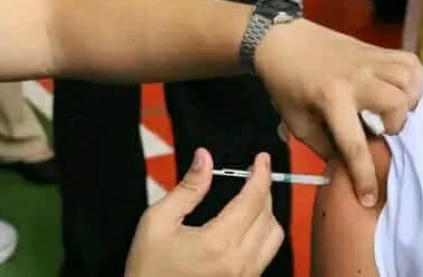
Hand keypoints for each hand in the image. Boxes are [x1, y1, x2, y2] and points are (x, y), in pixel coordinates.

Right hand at [126, 149, 283, 276]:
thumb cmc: (148, 268)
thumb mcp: (158, 221)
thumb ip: (187, 188)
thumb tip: (204, 158)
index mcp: (218, 243)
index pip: (253, 200)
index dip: (261, 174)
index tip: (262, 159)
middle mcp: (238, 262)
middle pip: (268, 216)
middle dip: (263, 190)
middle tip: (253, 174)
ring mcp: (244, 276)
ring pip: (274, 237)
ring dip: (267, 213)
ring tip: (251, 199)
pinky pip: (266, 255)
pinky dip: (263, 234)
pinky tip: (246, 225)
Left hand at [255, 19, 421, 207]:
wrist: (281, 42)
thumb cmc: (286, 85)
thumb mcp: (297, 122)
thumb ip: (324, 146)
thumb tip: (350, 167)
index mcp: (330, 99)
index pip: (354, 144)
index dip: (364, 176)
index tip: (369, 197)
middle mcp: (355, 78)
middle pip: (396, 102)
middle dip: (397, 124)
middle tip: (384, 129)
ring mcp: (368, 60)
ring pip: (408, 78)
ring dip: (409, 100)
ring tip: (397, 110)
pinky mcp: (375, 49)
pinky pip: (409, 61)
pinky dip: (414, 78)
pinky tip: (403, 90)